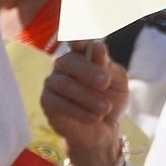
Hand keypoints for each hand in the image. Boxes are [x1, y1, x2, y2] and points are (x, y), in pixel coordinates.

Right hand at [41, 40, 128, 165]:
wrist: (105, 129)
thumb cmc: (111, 99)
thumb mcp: (118, 82)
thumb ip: (108, 65)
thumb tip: (98, 47)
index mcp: (84, 56)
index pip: (78, 42)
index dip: (76, 37)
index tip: (78, 36)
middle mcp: (65, 66)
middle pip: (69, 61)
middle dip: (88, 71)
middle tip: (105, 82)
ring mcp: (53, 83)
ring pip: (64, 84)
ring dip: (86, 96)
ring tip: (105, 108)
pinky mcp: (47, 102)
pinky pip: (57, 103)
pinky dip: (78, 110)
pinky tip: (94, 118)